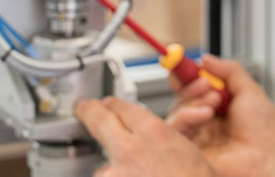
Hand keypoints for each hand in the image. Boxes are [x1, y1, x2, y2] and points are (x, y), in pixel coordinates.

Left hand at [75, 96, 215, 176]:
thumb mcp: (188, 154)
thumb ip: (161, 140)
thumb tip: (146, 139)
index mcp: (154, 133)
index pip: (123, 107)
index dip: (113, 104)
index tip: (106, 104)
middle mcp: (129, 149)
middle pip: (98, 120)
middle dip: (90, 112)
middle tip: (85, 110)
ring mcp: (113, 174)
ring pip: (101, 163)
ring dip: (110, 168)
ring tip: (129, 174)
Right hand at [166, 54, 274, 176]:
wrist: (266, 157)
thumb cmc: (265, 131)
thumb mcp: (249, 90)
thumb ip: (229, 70)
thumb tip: (206, 59)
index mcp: (220, 107)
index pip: (194, 89)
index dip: (186, 76)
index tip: (181, 65)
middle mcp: (206, 122)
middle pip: (181, 99)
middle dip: (191, 86)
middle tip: (205, 82)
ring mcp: (198, 136)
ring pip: (177, 111)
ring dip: (191, 99)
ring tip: (214, 100)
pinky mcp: (190, 150)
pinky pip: (176, 129)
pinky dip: (187, 115)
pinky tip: (205, 113)